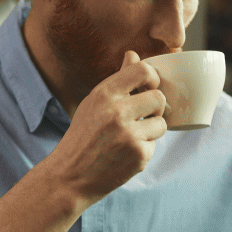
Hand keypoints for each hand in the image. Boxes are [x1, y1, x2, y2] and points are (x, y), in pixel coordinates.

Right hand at [47, 51, 166, 205]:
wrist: (70, 176)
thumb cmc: (81, 137)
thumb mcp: (93, 103)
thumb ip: (117, 81)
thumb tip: (133, 55)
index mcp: (104, 94)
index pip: (142, 70)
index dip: (152, 78)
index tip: (149, 88)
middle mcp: (117, 111)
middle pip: (158, 98)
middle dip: (154, 108)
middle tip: (142, 117)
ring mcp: (129, 134)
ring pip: (161, 123)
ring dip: (151, 131)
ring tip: (131, 137)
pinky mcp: (139, 155)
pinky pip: (155, 145)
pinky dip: (143, 150)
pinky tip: (125, 154)